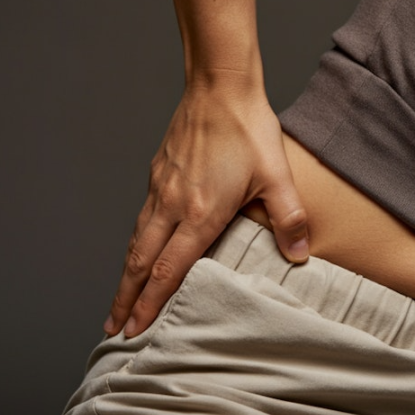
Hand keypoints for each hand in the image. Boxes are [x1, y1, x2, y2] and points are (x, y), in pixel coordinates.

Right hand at [103, 82, 307, 337]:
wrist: (220, 86)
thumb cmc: (248, 129)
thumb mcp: (278, 176)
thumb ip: (289, 218)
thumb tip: (300, 254)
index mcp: (200, 213)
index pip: (169, 270)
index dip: (151, 303)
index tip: (136, 328)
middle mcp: (172, 204)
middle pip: (141, 262)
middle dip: (126, 298)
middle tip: (114, 328)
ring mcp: (161, 188)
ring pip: (136, 240)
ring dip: (126, 273)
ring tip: (119, 299)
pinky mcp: (159, 172)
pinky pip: (141, 217)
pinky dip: (135, 243)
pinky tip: (139, 249)